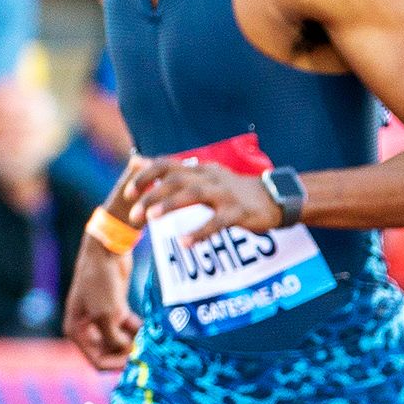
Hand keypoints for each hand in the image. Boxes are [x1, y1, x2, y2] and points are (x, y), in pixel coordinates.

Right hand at [65, 242, 139, 370]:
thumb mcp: (107, 316)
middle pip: (108, 352)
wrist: (106, 253)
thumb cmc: (101, 284)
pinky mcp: (114, 308)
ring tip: (149, 341)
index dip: (117, 364)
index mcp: (76, 331)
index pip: (97, 360)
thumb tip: (126, 353)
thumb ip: (114, 340)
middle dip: (126, 353)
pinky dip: (137, 330)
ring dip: (133, 342)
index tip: (136, 361)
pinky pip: (126, 327)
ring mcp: (100, 317)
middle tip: (146, 352)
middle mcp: (86, 327)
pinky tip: (149, 330)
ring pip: (119, 340)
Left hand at [123, 156, 284, 245]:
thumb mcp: (204, 176)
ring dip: (170, 206)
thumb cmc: (234, 190)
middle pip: (176, 181)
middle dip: (151, 196)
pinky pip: (217, 222)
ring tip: (152, 219)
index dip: (145, 177)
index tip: (129, 194)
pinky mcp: (239, 212)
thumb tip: (138, 161)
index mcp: (200, 169)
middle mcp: (210, 178)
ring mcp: (225, 194)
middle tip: (134, 215)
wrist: (275, 198)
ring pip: (194, 196)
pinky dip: (200, 232)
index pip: (167, 164)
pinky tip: (185, 243)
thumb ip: (173, 171)